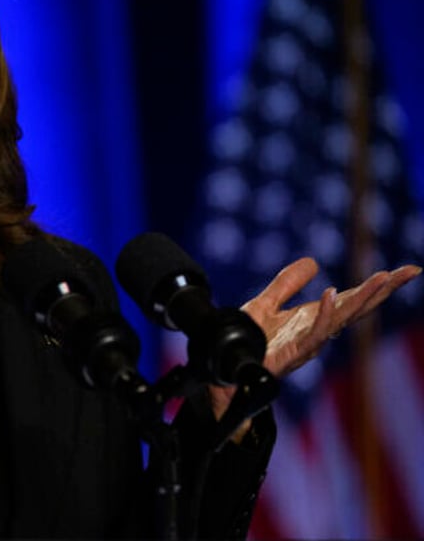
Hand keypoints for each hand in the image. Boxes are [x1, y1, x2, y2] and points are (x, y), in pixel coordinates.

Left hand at [207, 257, 420, 433]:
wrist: (224, 368)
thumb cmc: (247, 342)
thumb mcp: (266, 303)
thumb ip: (287, 283)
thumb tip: (313, 261)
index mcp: (315, 319)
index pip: (353, 299)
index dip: (378, 286)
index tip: (407, 270)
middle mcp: (317, 332)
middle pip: (357, 308)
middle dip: (382, 291)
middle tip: (408, 272)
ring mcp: (307, 343)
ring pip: (343, 320)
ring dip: (363, 299)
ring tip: (382, 278)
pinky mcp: (292, 353)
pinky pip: (313, 333)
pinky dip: (323, 314)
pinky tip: (330, 294)